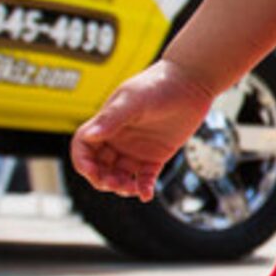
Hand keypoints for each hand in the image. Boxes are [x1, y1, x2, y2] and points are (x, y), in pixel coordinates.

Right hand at [71, 58, 215, 199]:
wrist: (192, 82)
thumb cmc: (159, 84)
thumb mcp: (133, 100)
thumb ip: (112, 118)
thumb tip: (90, 135)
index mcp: (106, 125)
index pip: (83, 148)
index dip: (83, 162)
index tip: (92, 172)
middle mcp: (118, 139)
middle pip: (99, 167)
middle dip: (102, 179)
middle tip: (115, 183)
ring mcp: (136, 149)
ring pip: (119, 176)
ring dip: (120, 186)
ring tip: (131, 188)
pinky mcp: (156, 157)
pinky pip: (144, 179)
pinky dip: (142, 188)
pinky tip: (145, 194)